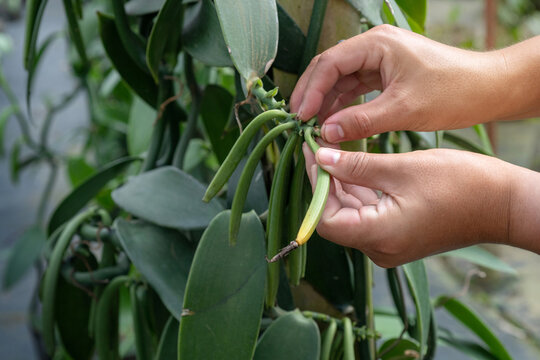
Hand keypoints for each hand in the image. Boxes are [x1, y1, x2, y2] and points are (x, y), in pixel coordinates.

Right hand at [291, 25, 509, 142]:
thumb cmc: (452, 92)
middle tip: (297, 121)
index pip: (331, 63)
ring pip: (341, 79)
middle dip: (312, 94)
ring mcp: (379, 60)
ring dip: (326, 102)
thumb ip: (361, 121)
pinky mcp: (385, 75)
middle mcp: (374, 47)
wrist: (487, 90)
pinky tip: (333, 122)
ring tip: (311, 126)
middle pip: (330, 68)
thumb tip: (326, 133)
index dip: (311, 90)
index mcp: (377, 44)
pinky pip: (355, 88)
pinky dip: (342, 105)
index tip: (301, 116)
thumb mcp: (403, 109)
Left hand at [303, 144, 519, 266]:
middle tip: (319, 145)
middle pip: (337, 216)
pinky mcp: (398, 234)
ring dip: (341, 184)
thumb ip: (356, 166)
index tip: (312, 152)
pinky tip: (351, 165)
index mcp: (378, 237)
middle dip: (326, 180)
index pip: (325, 219)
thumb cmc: (460, 184)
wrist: (504, 204)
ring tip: (331, 150)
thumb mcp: (401, 169)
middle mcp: (380, 248)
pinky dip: (359, 190)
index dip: (315, 185)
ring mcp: (389, 243)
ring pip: (352, 213)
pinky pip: (369, 213)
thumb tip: (322, 157)